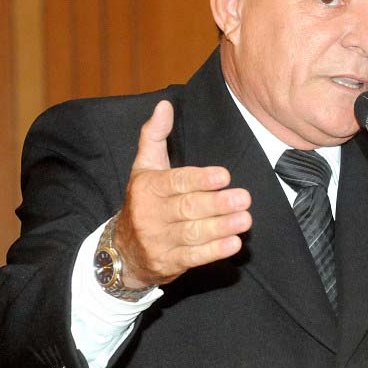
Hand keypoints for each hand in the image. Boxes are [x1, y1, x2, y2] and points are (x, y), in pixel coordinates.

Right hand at [114, 100, 251, 287]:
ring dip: (221, 227)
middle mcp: (151, 214)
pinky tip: (234, 243)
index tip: (224, 175)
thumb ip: (154, 136)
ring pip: (193, 233)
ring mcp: (159, 241)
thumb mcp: (143, 167)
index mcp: (148, 187)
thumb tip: (165, 105)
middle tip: (244, 197)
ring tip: (245, 219)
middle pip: (187, 208)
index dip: (200, 179)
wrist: (121, 252)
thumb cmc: (142, 201)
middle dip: (217, 204)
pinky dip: (214, 251)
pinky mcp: (168, 263)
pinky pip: (194, 257)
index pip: (176, 182)